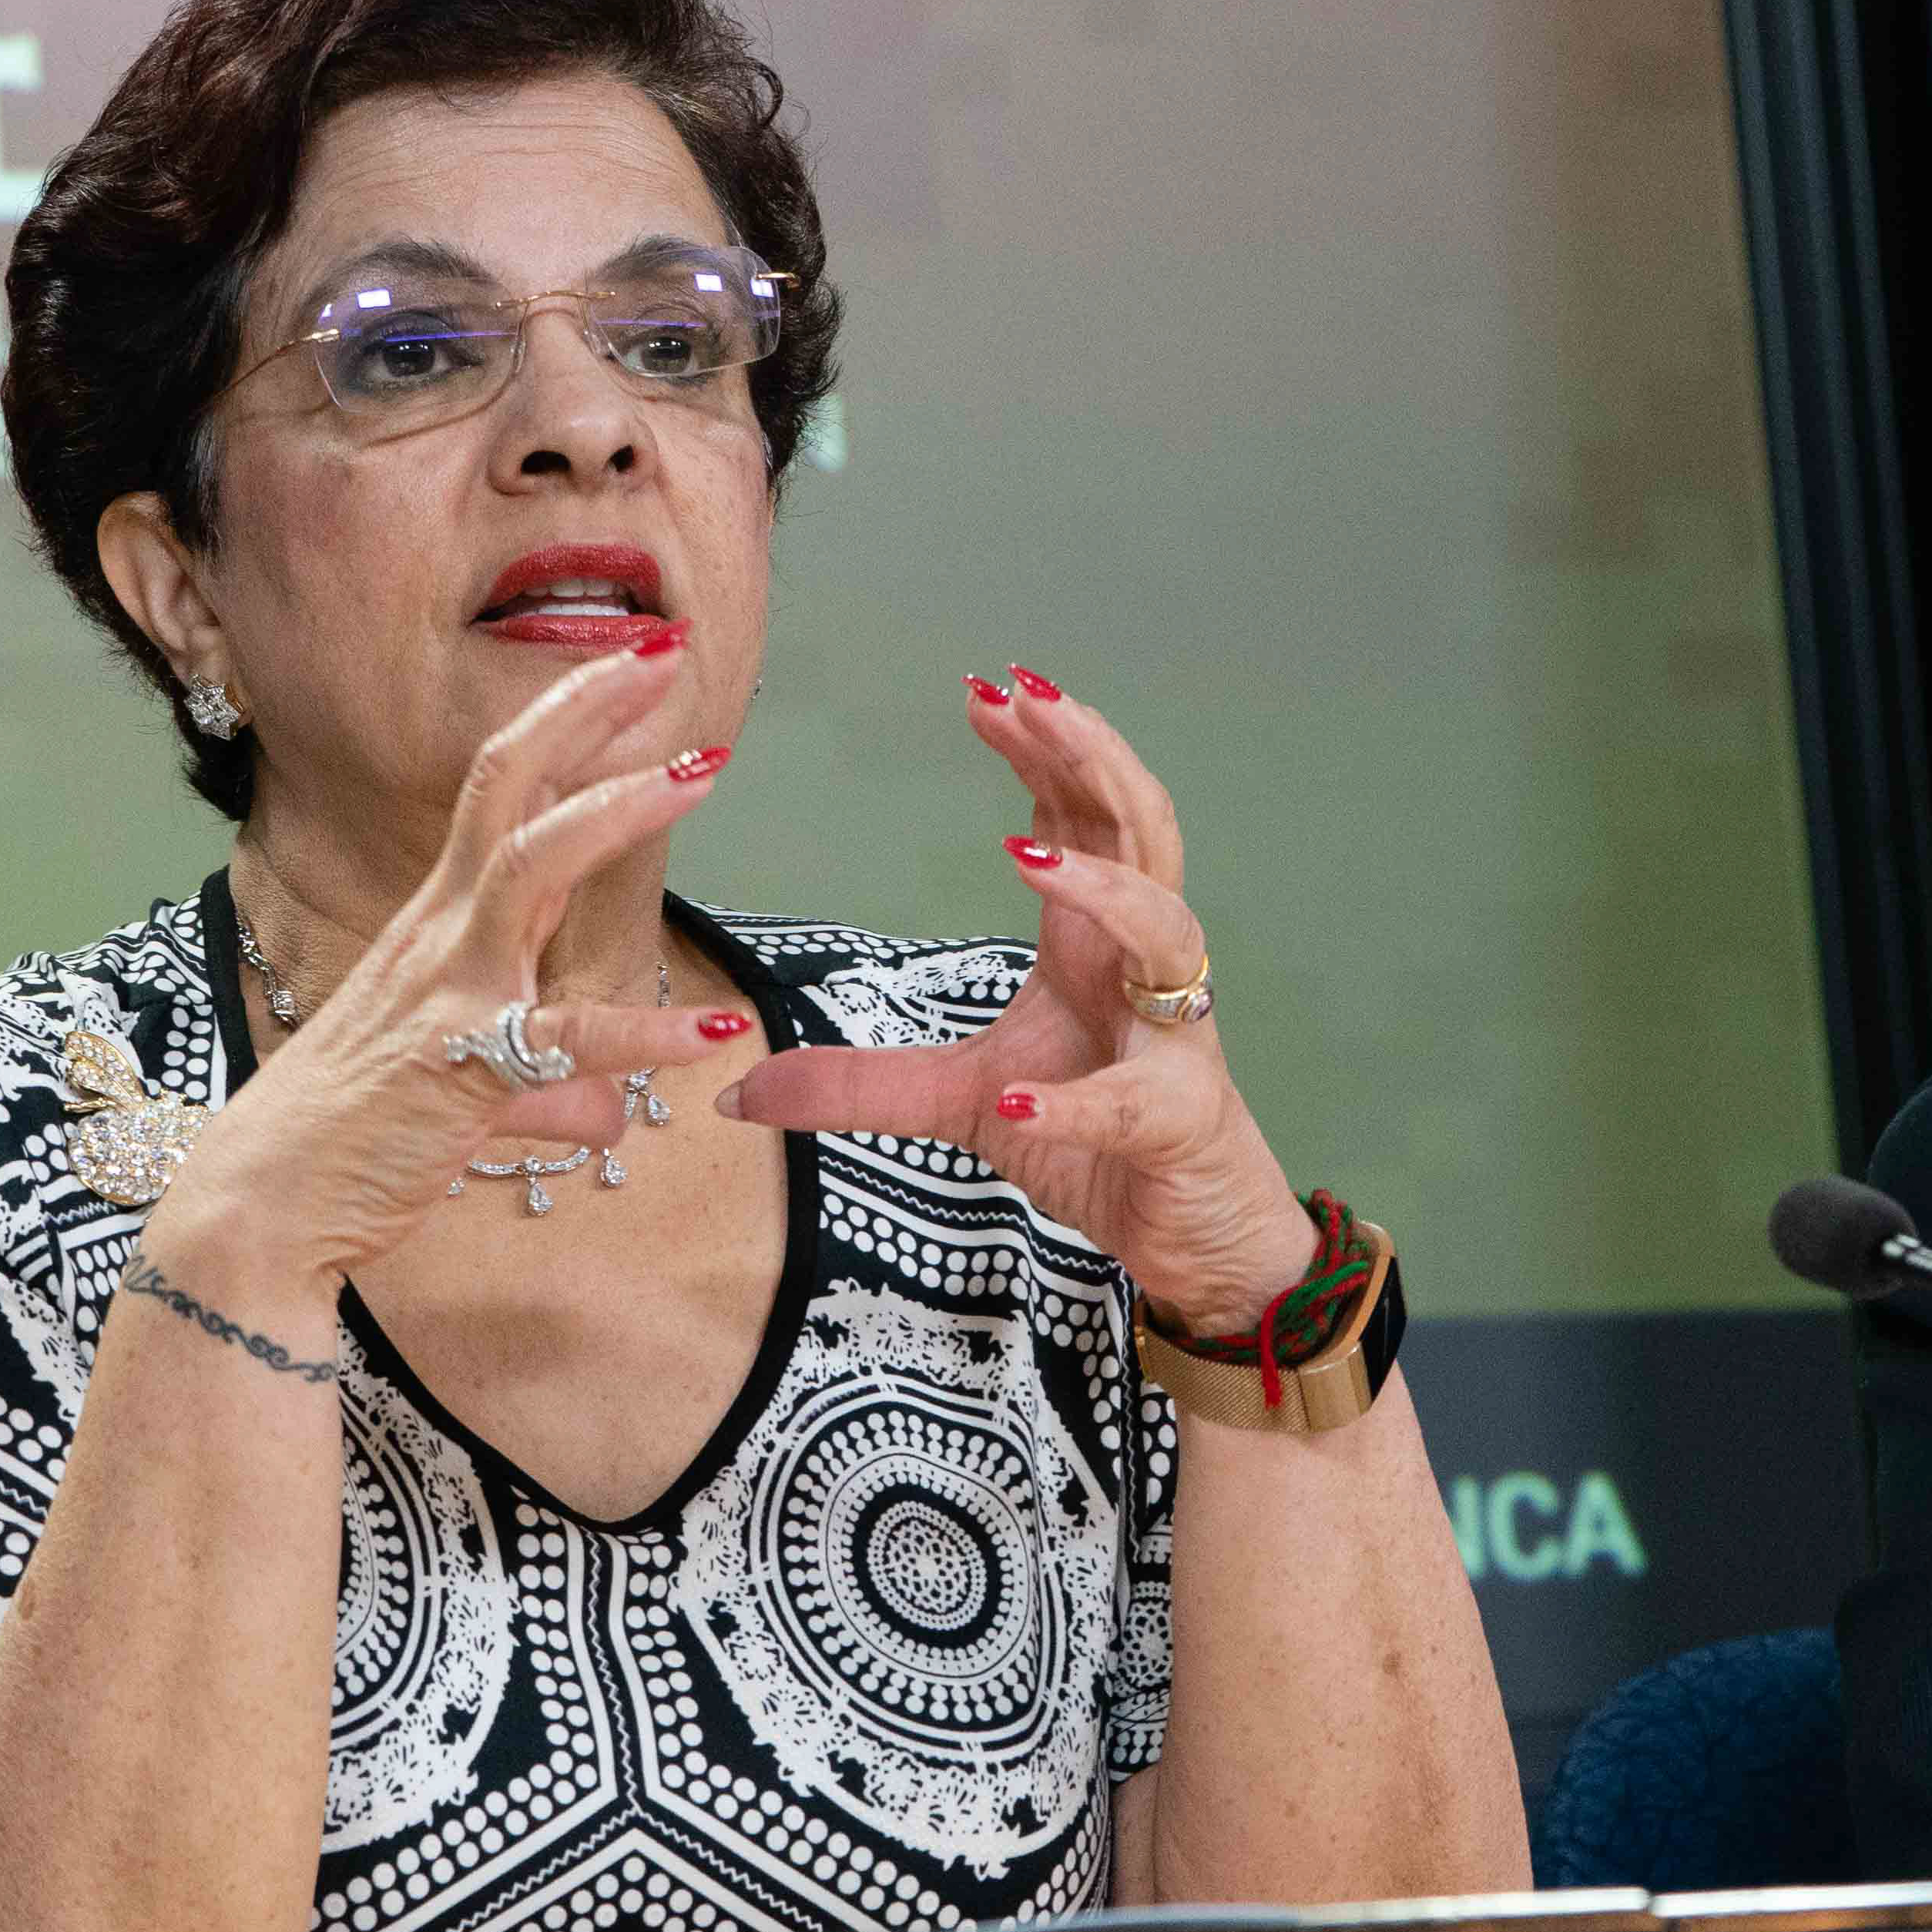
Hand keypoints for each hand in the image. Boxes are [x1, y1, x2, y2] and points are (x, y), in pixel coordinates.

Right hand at [143, 634, 761, 1307]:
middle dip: (581, 708)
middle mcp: (439, 935)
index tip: (632, 668)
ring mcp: (445, 991)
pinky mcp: (458, 1065)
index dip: (564, 721)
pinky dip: (642, 1034)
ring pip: (530, 865)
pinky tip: (712, 1033)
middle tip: (662, 653)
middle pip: (506, 784)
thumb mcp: (462, 1091)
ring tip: (703, 767)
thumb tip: (612, 1114)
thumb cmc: (351, 1137)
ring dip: (617, 809)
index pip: (500, 791)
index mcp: (435, 924)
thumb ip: (545, 1090)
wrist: (262, 1204)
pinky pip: (563, 1039)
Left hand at [719, 668, 1321, 1318]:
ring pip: (1165, 934)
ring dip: (1101, 886)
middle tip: (1031, 697)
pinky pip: (1131, 1102)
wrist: (1194, 1238)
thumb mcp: (960, 1104)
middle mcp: (1146, 971)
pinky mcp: (1177, 1126)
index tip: (987, 693)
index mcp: (1096, 945)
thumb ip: (861, 1086)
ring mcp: (1173, 1043)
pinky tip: (1016, 1097)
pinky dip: (1074, 1098)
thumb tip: (737, 1092)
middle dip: (1092, 757)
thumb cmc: (1100, 1145)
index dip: (1046, 749)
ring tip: (1024, 851)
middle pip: (1144, 830)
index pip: (1084, 817)